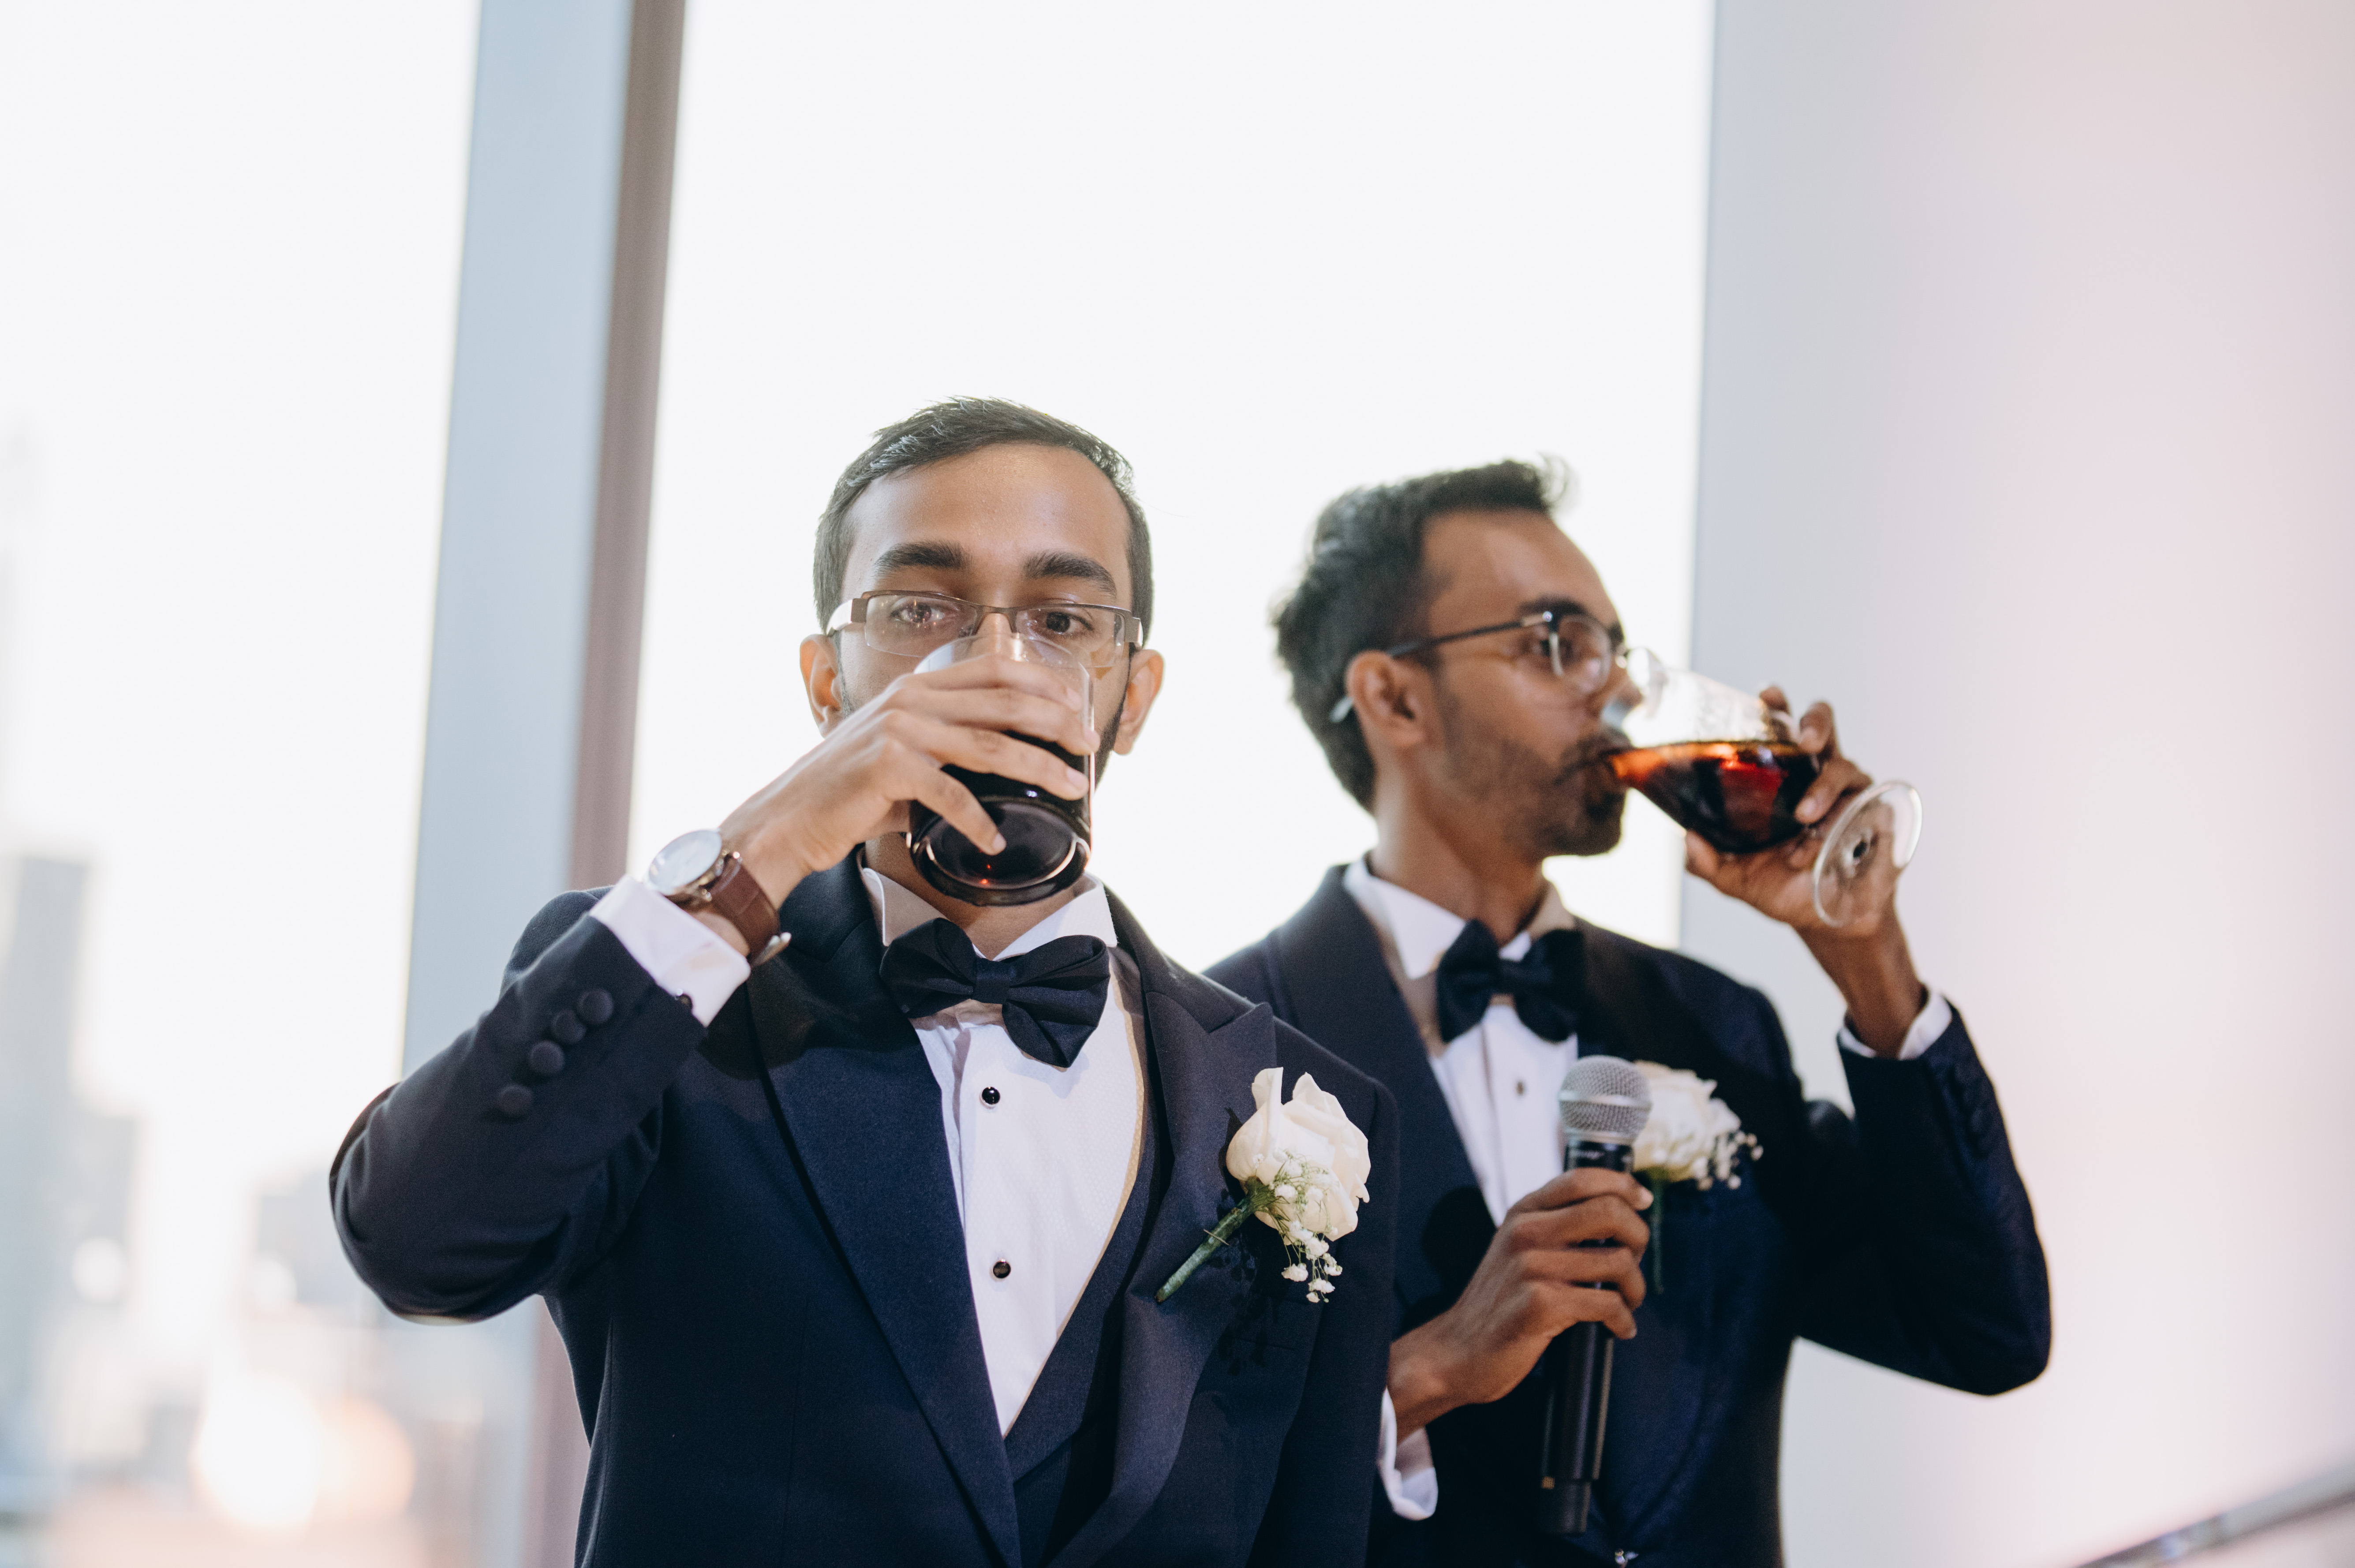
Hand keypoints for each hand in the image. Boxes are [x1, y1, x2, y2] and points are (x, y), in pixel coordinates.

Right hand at [705, 654, 1096, 941]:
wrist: (787, 818)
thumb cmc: (843, 792)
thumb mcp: (896, 753)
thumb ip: (939, 753)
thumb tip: (988, 778)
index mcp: (915, 688)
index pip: (993, 669)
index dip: (1041, 682)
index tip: (1075, 703)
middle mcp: (910, 700)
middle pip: (1003, 702)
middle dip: (1055, 721)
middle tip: (1088, 743)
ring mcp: (899, 730)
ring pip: (989, 745)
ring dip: (1038, 767)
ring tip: (1071, 787)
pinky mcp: (888, 767)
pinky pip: (952, 796)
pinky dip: (980, 821)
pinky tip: (995, 840)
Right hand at [1387, 1169, 1649, 1440]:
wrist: (1457, 1351)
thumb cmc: (1499, 1302)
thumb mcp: (1517, 1249)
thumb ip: (1553, 1226)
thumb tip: (1616, 1212)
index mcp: (1523, 1213)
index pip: (1581, 1178)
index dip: (1623, 1185)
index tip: (1643, 1203)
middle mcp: (1526, 1232)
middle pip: (1609, 1211)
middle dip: (1639, 1237)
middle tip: (1635, 1261)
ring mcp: (1531, 1267)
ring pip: (1617, 1261)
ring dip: (1636, 1288)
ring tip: (1628, 1303)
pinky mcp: (1541, 1305)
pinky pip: (1607, 1303)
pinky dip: (1624, 1320)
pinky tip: (1619, 1328)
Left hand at [1684, 689, 1924, 1052]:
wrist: (1824, 919)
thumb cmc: (1782, 888)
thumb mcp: (1736, 877)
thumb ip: (1707, 860)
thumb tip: (1685, 838)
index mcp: (1782, 778)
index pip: (1780, 730)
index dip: (1776, 705)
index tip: (1766, 695)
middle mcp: (1816, 775)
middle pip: (1822, 727)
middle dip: (1815, 723)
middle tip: (1805, 742)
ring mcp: (1848, 792)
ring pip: (1844, 766)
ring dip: (1823, 789)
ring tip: (1804, 818)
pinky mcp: (1873, 814)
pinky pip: (1861, 807)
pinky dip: (1839, 824)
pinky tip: (1818, 848)